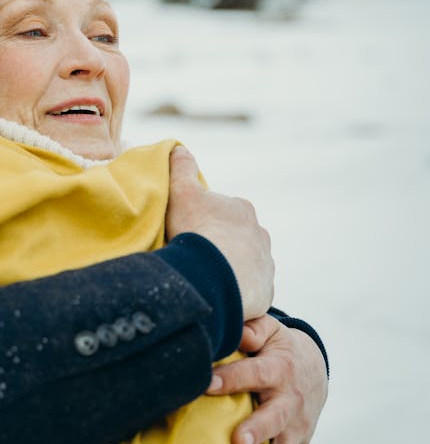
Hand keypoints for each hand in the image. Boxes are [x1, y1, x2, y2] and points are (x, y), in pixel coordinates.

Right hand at [166, 146, 273, 319]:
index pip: (222, 211)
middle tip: (196, 256)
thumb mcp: (182, 192)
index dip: (204, 220)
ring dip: (230, 269)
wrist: (214, 279)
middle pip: (236, 238)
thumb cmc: (198, 232)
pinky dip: (236, 292)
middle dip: (220, 245)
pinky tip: (218, 296)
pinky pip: (249, 290)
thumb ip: (181, 168)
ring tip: (206, 279)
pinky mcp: (265, 291)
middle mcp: (260, 234)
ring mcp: (265, 264)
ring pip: (245, 264)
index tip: (189, 231)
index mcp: (242, 209)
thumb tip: (179, 148)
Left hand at [206, 314, 327, 443]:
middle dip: (257, 430)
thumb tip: (234, 330)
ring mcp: (296, 426)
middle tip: (238, 443)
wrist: (315, 367)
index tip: (205, 384)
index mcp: (279, 367)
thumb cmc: (277, 347)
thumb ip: (251, 330)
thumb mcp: (269, 330)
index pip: (253, 373)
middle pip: (273, 417)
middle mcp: (290, 400)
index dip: (230, 378)